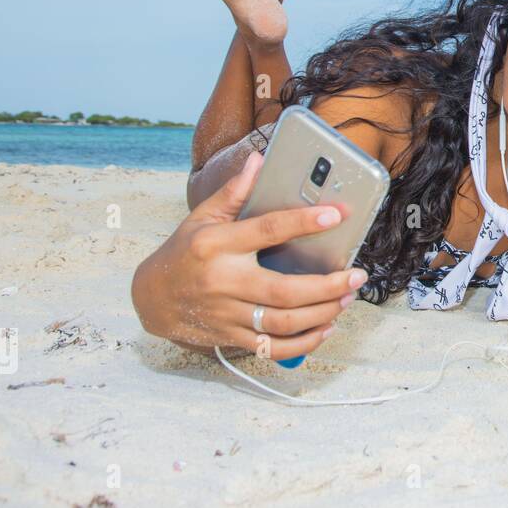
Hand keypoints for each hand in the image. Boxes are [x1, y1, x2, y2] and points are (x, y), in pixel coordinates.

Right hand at [130, 151, 367, 361]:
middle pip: (284, 291)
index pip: (267, 230)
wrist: (150, 298)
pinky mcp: (230, 337)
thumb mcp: (201, 217)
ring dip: (322, 313)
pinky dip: (303, 343)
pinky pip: (272, 347)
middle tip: (357, 275)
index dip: (303, 222)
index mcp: (218, 245)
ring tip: (347, 298)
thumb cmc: (183, 251)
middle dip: (327, 286)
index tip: (335, 216)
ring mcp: (227, 314)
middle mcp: (224, 281)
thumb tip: (260, 160)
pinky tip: (325, 328)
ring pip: (282, 322)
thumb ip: (234, 191)